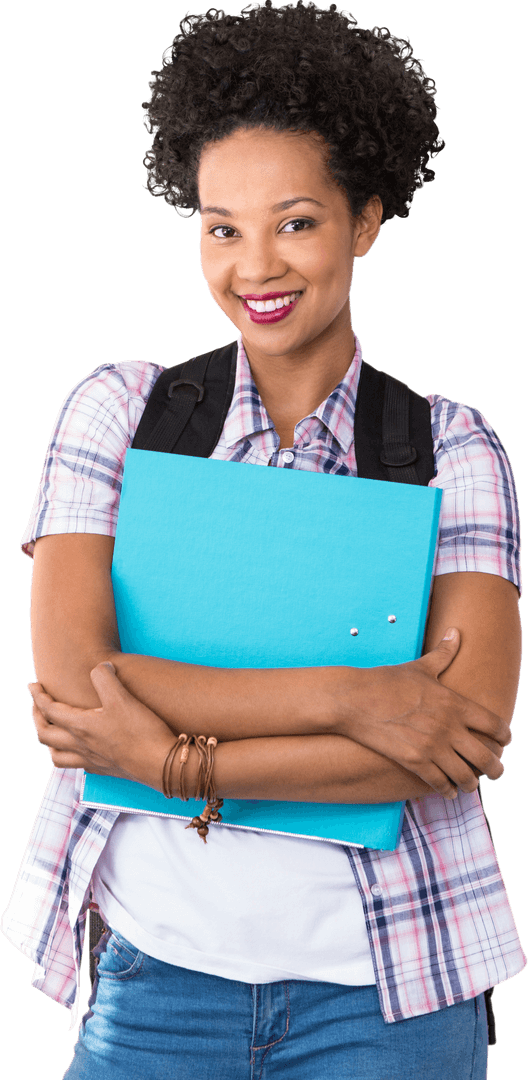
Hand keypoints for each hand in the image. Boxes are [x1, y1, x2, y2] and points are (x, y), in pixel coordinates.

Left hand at [29, 663, 177, 792]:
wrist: (161, 764)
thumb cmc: (141, 731)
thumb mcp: (122, 697)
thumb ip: (105, 677)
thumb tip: (101, 666)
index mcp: (81, 727)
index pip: (49, 710)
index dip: (37, 696)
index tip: (32, 686)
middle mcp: (81, 746)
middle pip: (45, 735)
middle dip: (36, 718)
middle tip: (37, 705)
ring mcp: (92, 760)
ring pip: (57, 756)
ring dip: (49, 742)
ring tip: (52, 731)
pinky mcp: (105, 769)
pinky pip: (78, 765)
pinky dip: (71, 756)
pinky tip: (81, 749)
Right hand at [336, 628, 511, 798]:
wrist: (355, 699)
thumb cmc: (386, 681)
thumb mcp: (420, 667)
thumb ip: (443, 653)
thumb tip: (455, 632)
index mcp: (455, 703)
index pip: (494, 725)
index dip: (504, 736)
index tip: (504, 741)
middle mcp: (449, 727)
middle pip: (488, 756)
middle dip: (496, 768)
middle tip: (497, 772)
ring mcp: (433, 746)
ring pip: (467, 776)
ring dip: (472, 783)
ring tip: (471, 784)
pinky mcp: (414, 762)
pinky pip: (441, 784)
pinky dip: (448, 790)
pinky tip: (448, 790)